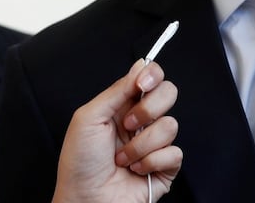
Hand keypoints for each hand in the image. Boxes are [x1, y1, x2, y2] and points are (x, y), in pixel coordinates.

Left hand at [53, 59, 181, 202]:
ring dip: (141, 145)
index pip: (150, 77)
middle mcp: (142, 121)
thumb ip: (117, 90)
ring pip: (171, 125)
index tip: (142, 84)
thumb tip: (140, 65)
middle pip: (169, 93)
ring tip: (123, 158)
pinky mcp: (165, 167)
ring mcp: (155, 143)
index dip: (152, 75)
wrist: (85, 201)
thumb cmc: (79, 164)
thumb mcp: (88, 117)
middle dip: (149, 109)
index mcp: (123, 105)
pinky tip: (136, 170)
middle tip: (128, 125)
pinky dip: (151, 162)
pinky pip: (175, 153)